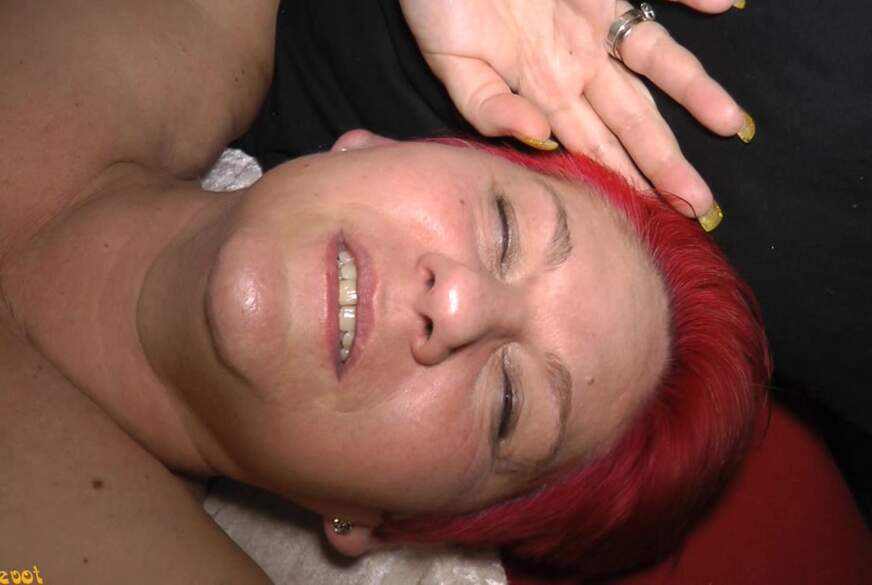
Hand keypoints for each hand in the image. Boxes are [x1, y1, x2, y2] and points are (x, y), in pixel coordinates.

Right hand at [399, 0, 751, 222]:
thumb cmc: (440, 2)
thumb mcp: (451, 64)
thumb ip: (488, 107)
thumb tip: (540, 138)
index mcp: (544, 89)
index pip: (595, 147)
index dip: (628, 183)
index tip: (660, 220)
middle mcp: (579, 61)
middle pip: (634, 118)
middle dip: (667, 164)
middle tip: (702, 207)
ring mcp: (597, 18)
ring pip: (658, 61)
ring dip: (697, 93)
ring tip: (734, 126)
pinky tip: (727, 7)